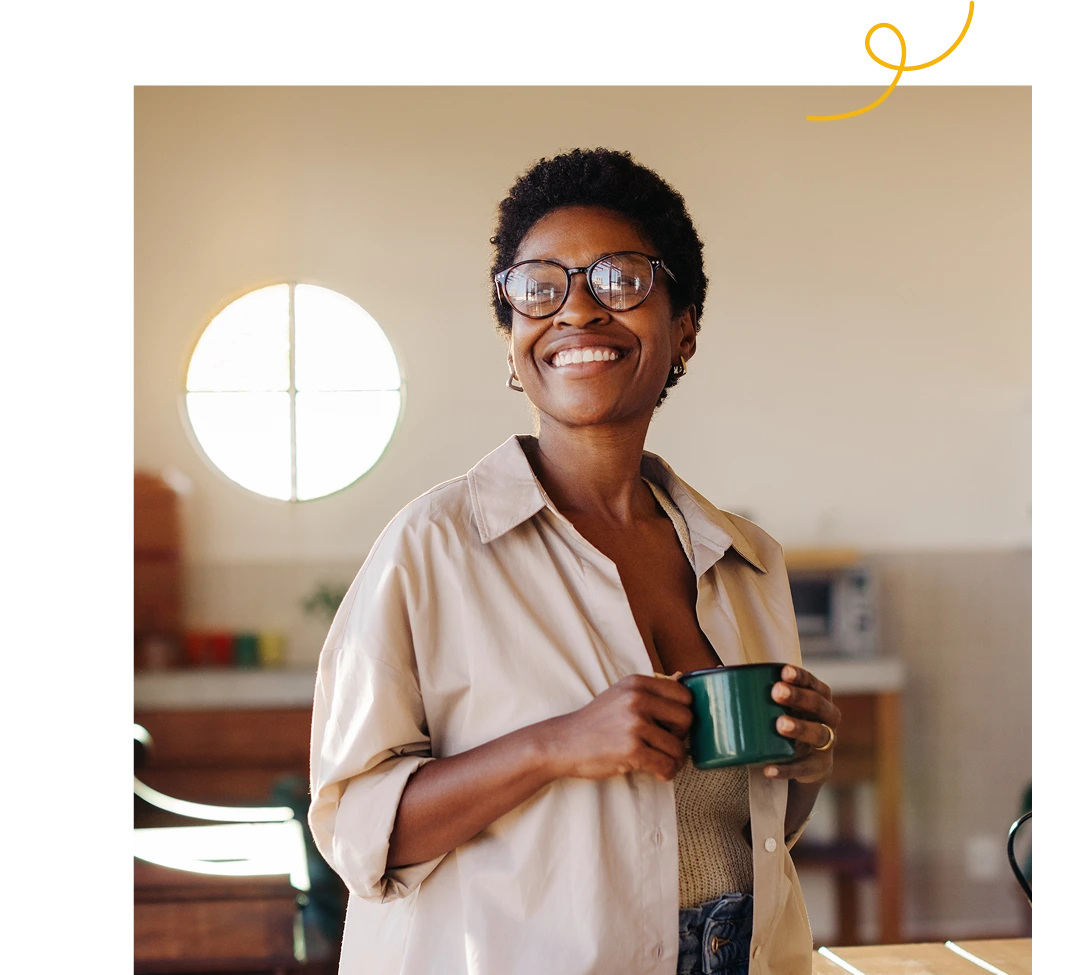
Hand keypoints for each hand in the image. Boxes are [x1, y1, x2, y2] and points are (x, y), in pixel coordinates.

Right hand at [543, 674, 693, 782]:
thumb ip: (651, 690)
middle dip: (681, 736)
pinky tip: (657, 771)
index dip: (683, 712)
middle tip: (666, 743)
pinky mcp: (632, 750)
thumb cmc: (595, 722)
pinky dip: (666, 772)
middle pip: (686, 719)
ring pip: (678, 747)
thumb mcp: (621, 695)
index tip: (672, 725)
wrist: (564, 742)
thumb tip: (681, 677)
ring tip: (662, 762)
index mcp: (637, 683)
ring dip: (675, 760)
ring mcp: (635, 724)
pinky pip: (666, 765)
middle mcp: (638, 699)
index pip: (684, 695)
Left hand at [763, 664, 840, 784]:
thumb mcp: (780, 707)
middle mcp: (827, 718)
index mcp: (819, 697)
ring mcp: (826, 744)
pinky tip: (769, 768)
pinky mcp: (819, 767)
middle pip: (818, 705)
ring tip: (779, 724)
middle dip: (799, 697)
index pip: (813, 683)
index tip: (783, 671)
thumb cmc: (789, 722)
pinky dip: (786, 769)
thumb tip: (719, 670)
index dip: (801, 677)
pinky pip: (804, 768)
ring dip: (799, 727)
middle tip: (776, 692)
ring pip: (818, 733)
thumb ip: (756, 690)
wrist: (804, 765)